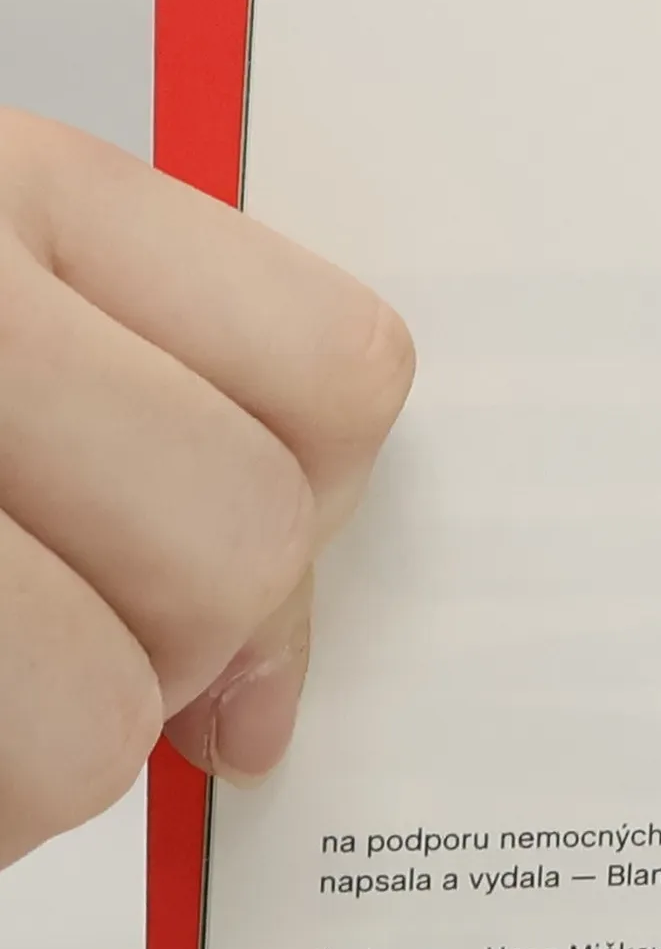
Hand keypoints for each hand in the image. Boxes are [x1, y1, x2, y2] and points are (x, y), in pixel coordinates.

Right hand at [0, 108, 412, 867]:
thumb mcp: (11, 336)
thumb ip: (158, 436)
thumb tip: (265, 698)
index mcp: (21, 189)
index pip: (338, 373)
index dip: (320, 506)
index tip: (252, 566)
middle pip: (243, 535)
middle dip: (183, 637)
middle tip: (74, 631)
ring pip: (115, 695)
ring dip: (58, 736)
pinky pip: (31, 759)